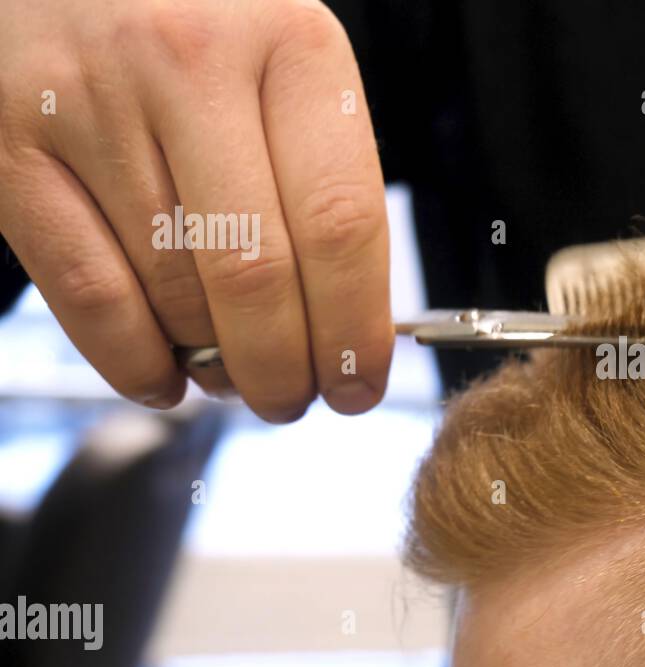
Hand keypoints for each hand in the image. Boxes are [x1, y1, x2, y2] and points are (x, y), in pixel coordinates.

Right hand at [0, 0, 392, 420]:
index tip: (359, 384)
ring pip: (172, 290)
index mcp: (291, 44)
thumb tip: (346, 325)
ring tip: (232, 378)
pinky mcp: (7, 140)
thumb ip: (321, 177)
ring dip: (213, 366)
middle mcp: (191, 62)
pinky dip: (131, 360)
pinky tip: (162, 377)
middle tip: (292, 399)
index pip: (342, 224)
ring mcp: (90, 99)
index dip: (355, 329)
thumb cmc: (204, 28)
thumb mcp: (289, 67)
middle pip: (256, 273)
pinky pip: (85, 291)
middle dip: (283, 368)